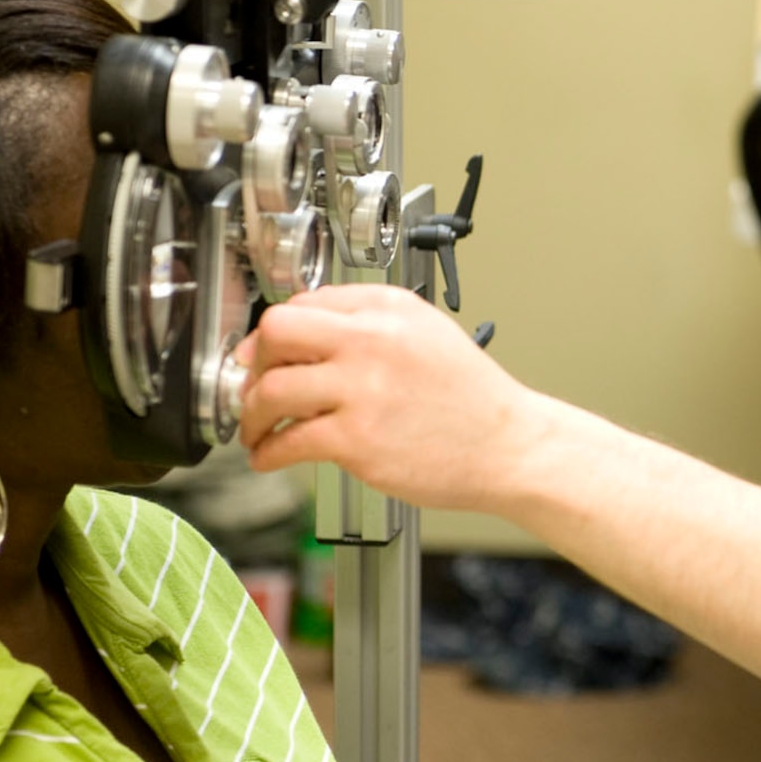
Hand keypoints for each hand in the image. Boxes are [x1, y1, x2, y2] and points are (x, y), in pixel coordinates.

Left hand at [236, 284, 536, 510]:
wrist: (509, 446)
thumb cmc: (471, 399)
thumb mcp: (428, 333)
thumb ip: (369, 323)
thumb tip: (302, 336)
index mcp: (388, 308)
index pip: (303, 304)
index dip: (272, 334)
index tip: (262, 355)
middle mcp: (373, 340)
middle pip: (276, 333)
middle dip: (251, 365)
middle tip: (251, 387)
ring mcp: (363, 390)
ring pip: (271, 390)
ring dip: (251, 415)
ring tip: (257, 430)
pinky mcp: (358, 439)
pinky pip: (289, 441)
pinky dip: (268, 453)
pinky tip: (270, 457)